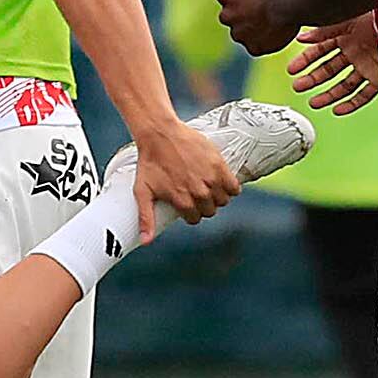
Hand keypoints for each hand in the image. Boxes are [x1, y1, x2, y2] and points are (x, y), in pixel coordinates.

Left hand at [131, 114, 240, 242]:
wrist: (160, 134)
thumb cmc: (150, 163)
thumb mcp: (143, 192)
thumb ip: (146, 218)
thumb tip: (146, 242)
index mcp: (183, 201)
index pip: (196, 219)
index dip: (190, 212)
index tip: (185, 202)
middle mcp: (199, 193)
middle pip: (210, 211)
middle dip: (202, 204)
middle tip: (194, 191)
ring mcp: (211, 179)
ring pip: (223, 200)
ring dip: (216, 196)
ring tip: (205, 185)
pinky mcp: (220, 166)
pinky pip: (234, 187)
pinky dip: (230, 187)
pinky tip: (220, 182)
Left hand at [212, 0, 299, 55]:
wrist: (295, 4)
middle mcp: (226, 16)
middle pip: (234, 15)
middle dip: (246, 12)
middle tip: (266, 6)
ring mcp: (239, 34)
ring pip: (244, 32)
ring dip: (254, 27)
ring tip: (272, 19)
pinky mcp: (253, 48)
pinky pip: (256, 45)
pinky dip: (264, 41)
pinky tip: (276, 31)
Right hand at [287, 11, 377, 111]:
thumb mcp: (347, 19)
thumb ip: (323, 30)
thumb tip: (301, 37)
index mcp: (346, 35)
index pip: (320, 51)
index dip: (305, 60)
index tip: (292, 70)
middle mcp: (354, 52)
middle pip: (329, 70)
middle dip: (312, 79)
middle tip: (298, 87)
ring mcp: (367, 66)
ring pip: (344, 85)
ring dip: (328, 94)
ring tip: (314, 103)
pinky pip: (364, 95)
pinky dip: (352, 104)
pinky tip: (338, 110)